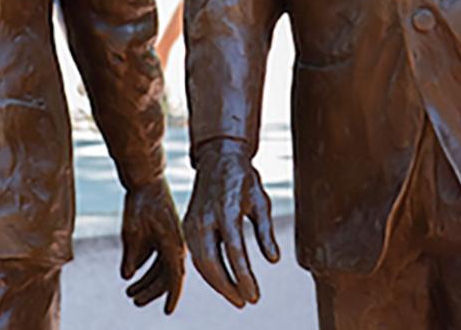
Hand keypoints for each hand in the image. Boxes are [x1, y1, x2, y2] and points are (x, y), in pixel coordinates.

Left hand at [120, 179, 186, 312]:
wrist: (146, 177)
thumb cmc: (140, 203)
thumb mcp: (132, 232)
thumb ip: (132, 256)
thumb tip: (127, 276)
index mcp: (174, 245)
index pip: (175, 279)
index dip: (172, 297)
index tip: (168, 312)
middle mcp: (176, 244)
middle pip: (166, 276)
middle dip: (150, 291)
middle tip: (134, 300)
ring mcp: (170, 238)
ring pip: (161, 267)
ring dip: (146, 280)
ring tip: (129, 291)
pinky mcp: (163, 232)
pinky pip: (157, 255)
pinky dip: (145, 266)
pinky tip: (130, 273)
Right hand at [182, 139, 278, 307]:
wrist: (217, 158)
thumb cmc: (244, 179)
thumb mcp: (261, 202)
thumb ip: (266, 232)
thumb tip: (273, 260)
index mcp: (226, 209)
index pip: (234, 252)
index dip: (244, 278)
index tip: (254, 296)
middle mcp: (205, 218)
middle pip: (211, 263)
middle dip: (228, 287)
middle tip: (245, 302)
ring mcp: (192, 222)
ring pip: (200, 263)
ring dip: (217, 284)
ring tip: (236, 297)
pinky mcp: (187, 225)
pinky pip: (196, 256)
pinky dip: (208, 273)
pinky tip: (223, 282)